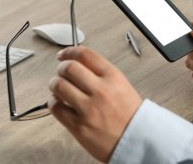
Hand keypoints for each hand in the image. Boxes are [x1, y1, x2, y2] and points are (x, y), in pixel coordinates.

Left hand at [48, 46, 142, 162]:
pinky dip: (53, 102)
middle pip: (69, 68)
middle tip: (61, 72)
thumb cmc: (132, 116)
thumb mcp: (122, 86)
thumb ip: (102, 74)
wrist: (139, 140)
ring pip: (59, 85)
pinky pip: (56, 108)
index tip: (63, 54)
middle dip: (61, 68)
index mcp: (113, 77)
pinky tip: (59, 103)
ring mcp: (88, 108)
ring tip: (58, 87)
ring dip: (55, 84)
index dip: (69, 51)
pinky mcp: (79, 126)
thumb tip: (81, 65)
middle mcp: (100, 90)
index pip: (85, 55)